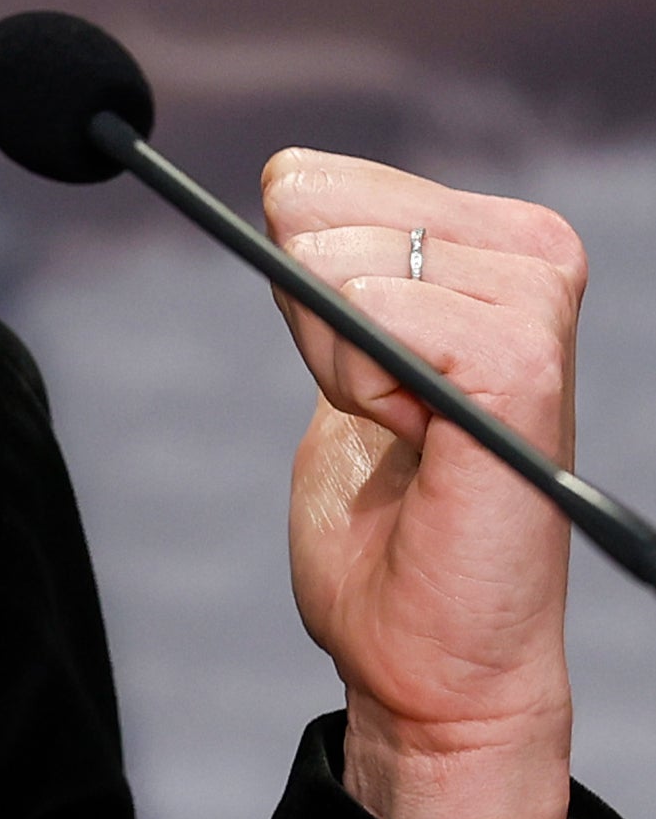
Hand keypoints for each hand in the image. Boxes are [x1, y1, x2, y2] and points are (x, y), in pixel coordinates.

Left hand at [266, 150, 581, 818]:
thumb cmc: (384, 511)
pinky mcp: (524, 365)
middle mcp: (531, 252)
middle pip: (310, 208)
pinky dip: (361, 384)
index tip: (360, 368)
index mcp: (492, 236)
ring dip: (337, 361)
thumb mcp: (334, 347)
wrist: (424, 643)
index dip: (295, 281)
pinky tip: (416, 441)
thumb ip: (319, 258)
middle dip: (311, 318)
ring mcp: (535, 305)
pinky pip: (377, 315)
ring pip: (336, 265)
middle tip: (383, 410)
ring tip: (406, 433)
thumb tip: (282, 175)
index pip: (309, 178)